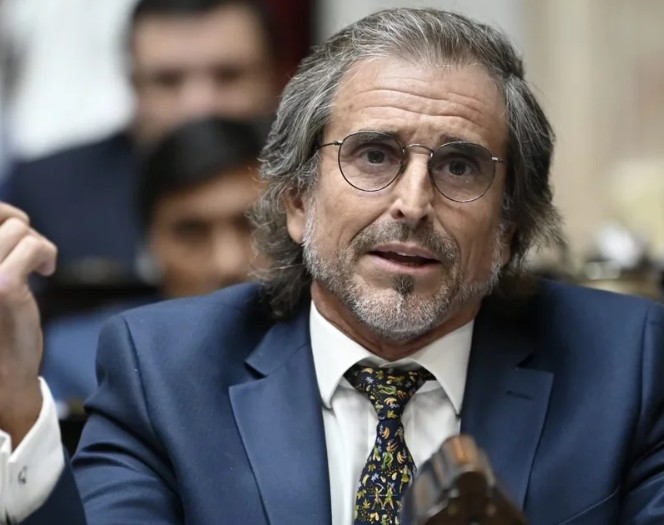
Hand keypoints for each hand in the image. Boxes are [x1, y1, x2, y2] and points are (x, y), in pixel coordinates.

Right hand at [0, 203, 56, 445]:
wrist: (0, 375)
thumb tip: (9, 216)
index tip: (14, 221)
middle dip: (20, 225)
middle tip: (32, 248)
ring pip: (17, 229)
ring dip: (36, 243)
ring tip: (39, 265)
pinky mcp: (2, 285)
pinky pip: (33, 246)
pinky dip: (46, 254)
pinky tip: (47, 271)